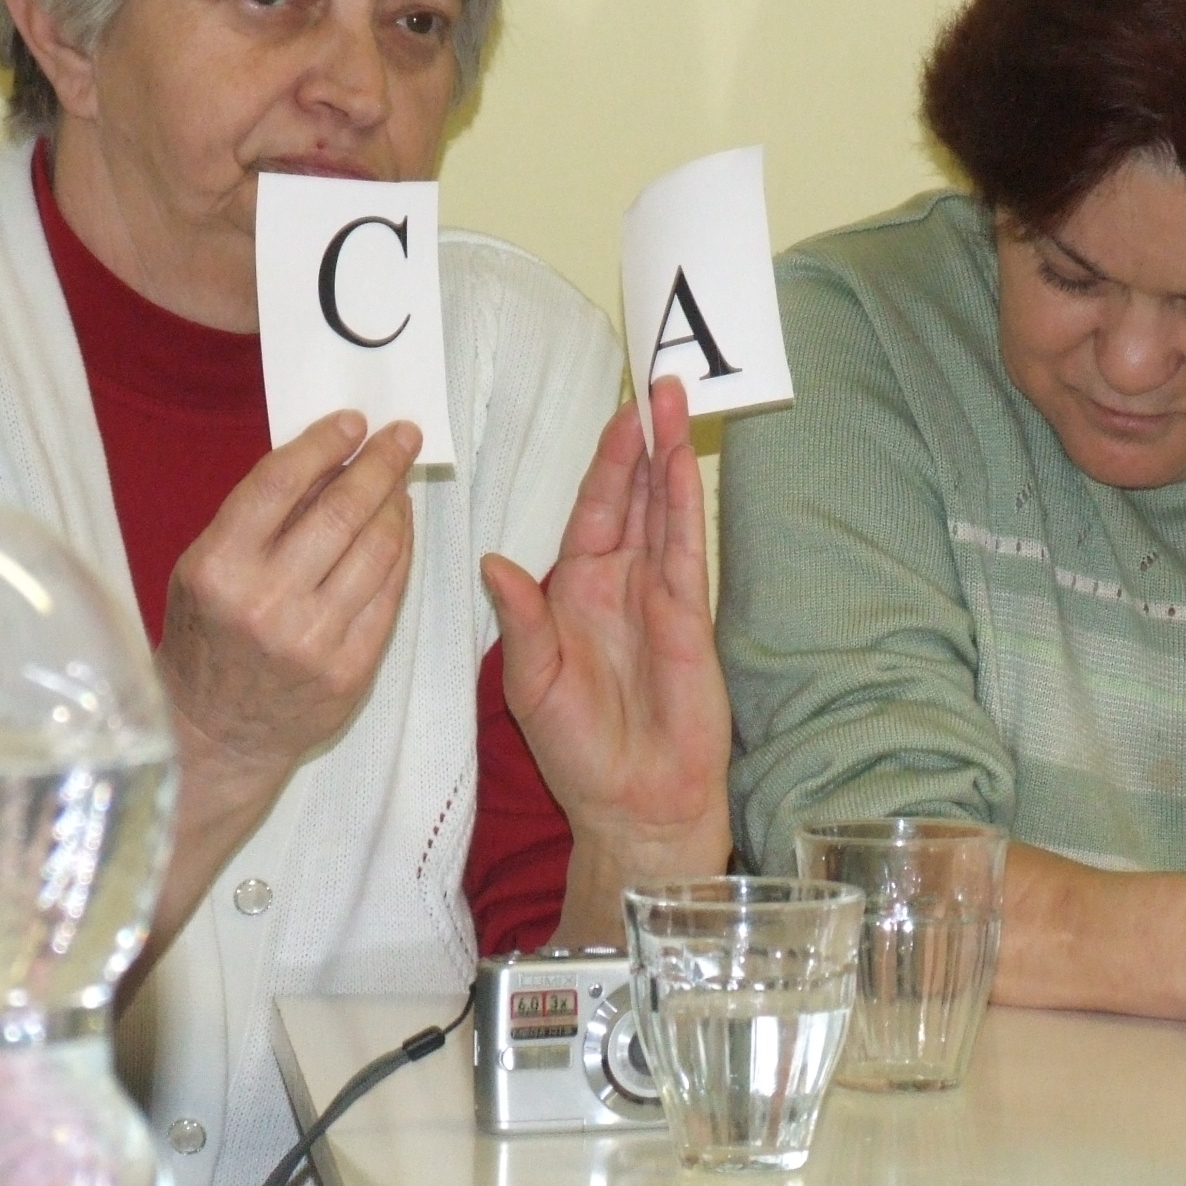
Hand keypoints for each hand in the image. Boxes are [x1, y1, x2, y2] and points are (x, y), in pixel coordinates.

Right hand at [124, 410, 419, 1001]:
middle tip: (401, 436)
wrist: (214, 734)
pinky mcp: (350, 670)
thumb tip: (326, 457)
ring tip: (401, 482)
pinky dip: (401, 554)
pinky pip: (389, 596)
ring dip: (397, 506)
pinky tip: (401, 531)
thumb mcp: (205, 569)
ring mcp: (314, 640)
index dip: (324, 444)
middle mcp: (266, 602)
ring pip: (377, 550)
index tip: (354, 421)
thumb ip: (257, 517)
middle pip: (342, 512)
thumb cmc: (208, 636)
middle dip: (380, 465)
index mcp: (218, 567)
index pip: (281, 482)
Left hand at [480, 377, 731, 936]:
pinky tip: (683, 464)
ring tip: (675, 399)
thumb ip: (523, 620)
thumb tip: (495, 561)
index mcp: (575, 592)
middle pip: (633, 497)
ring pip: (664, 510)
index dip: (604, 463)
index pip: (591, 511)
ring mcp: (658, 597)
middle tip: (655, 382)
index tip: (616, 413)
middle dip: (642, 441)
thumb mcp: (533, 684)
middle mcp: (619, 584)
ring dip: (669, 456)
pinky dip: (684, 504)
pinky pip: (685, 549)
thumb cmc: (579, 752)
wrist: (634, 803)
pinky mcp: (690, 617)